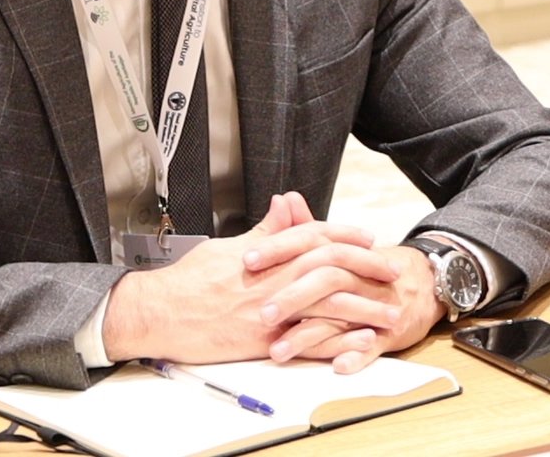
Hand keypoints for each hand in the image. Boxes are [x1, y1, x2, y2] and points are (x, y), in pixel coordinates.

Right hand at [100, 193, 376, 363]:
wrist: (158, 313)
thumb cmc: (189, 280)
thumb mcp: (230, 245)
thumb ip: (266, 230)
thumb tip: (286, 203)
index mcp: (266, 255)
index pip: (316, 238)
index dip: (345, 237)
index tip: (368, 239)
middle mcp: (273, 281)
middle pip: (331, 268)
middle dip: (366, 269)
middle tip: (391, 272)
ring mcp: (271, 312)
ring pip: (328, 307)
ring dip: (363, 309)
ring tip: (389, 313)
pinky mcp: (264, 342)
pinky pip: (310, 343)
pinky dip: (338, 344)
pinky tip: (360, 345)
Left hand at [265, 245, 444, 373]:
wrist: (426, 283)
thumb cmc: (372, 269)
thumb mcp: (342, 246)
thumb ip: (309, 227)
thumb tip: (285, 200)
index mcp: (344, 254)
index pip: (311, 242)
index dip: (280, 248)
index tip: (248, 260)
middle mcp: (359, 277)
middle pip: (326, 279)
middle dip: (293, 296)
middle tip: (261, 313)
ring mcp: (375, 304)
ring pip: (343, 316)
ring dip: (310, 335)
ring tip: (278, 350)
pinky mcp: (390, 332)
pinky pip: (374, 345)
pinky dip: (357, 355)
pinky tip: (337, 365)